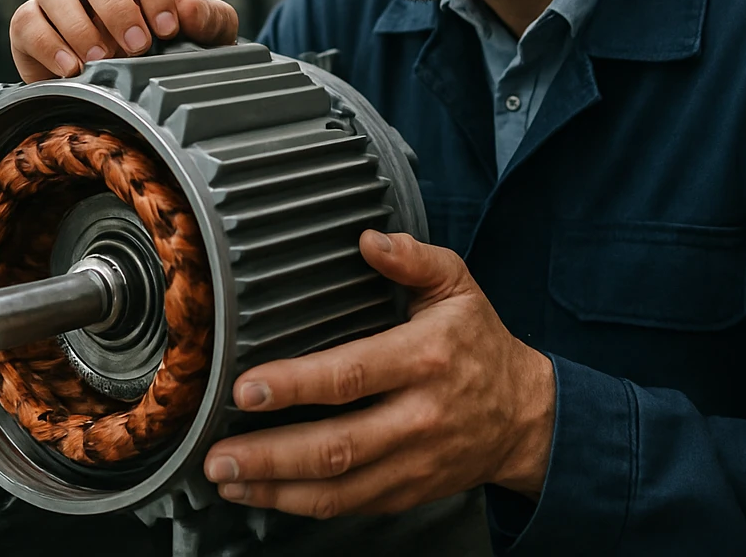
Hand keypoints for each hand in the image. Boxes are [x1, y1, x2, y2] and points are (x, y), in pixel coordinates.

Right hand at [9, 0, 238, 81]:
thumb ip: (208, 19)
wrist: (133, 84)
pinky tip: (72, 69)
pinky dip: (47, 44)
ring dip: (78, 23)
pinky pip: (26, 20)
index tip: (168, 28)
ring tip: (102, 59)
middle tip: (137, 45)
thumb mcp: (205, 34)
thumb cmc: (170, 46)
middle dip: (114, 3)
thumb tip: (190, 10)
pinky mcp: (29, 26)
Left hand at [202, 231, 554, 518]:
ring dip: (276, 489)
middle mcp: (418, 417)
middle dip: (271, 454)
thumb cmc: (480, 345)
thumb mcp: (459, 287)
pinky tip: (264, 495)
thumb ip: (413, 260)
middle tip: (219, 455)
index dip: (297, 385)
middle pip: (337, 446)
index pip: (352, 375)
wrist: (526, 417)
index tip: (248, 389)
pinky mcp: (407, 492)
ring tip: (228, 479)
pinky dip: (302, 504)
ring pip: (338, 488)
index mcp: (424, 359)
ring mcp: (412, 462)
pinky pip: (349, 506)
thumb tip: (369, 239)